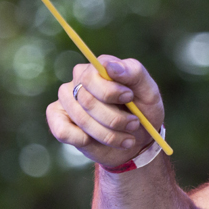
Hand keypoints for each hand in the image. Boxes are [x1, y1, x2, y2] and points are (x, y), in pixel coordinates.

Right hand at [46, 55, 164, 166]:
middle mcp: (80, 79)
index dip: (111, 90)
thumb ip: (135, 73)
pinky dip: (82, 140)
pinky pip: (62, 131)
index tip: (129, 98)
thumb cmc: (143, 112)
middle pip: (87, 100)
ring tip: (126, 138)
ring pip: (81, 118)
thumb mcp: (150, 92)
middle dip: (115, 118)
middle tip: (133, 124)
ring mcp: (67, 99)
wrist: (138, 141)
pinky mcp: (59, 119)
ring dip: (108, 134)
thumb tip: (111, 66)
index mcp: (100, 67)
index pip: (93, 74)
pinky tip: (96, 141)